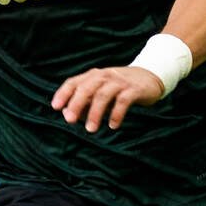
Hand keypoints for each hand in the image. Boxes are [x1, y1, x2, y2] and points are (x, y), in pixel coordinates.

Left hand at [51, 66, 165, 132]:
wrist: (150, 77)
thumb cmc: (120, 87)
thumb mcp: (100, 91)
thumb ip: (84, 102)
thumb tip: (66, 115)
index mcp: (93, 76)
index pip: (74, 82)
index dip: (63, 94)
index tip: (55, 107)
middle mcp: (105, 76)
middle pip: (86, 88)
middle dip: (76, 104)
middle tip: (69, 120)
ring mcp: (120, 81)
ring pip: (103, 95)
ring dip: (95, 113)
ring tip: (91, 129)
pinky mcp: (134, 89)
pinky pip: (123, 101)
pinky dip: (116, 114)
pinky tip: (113, 125)